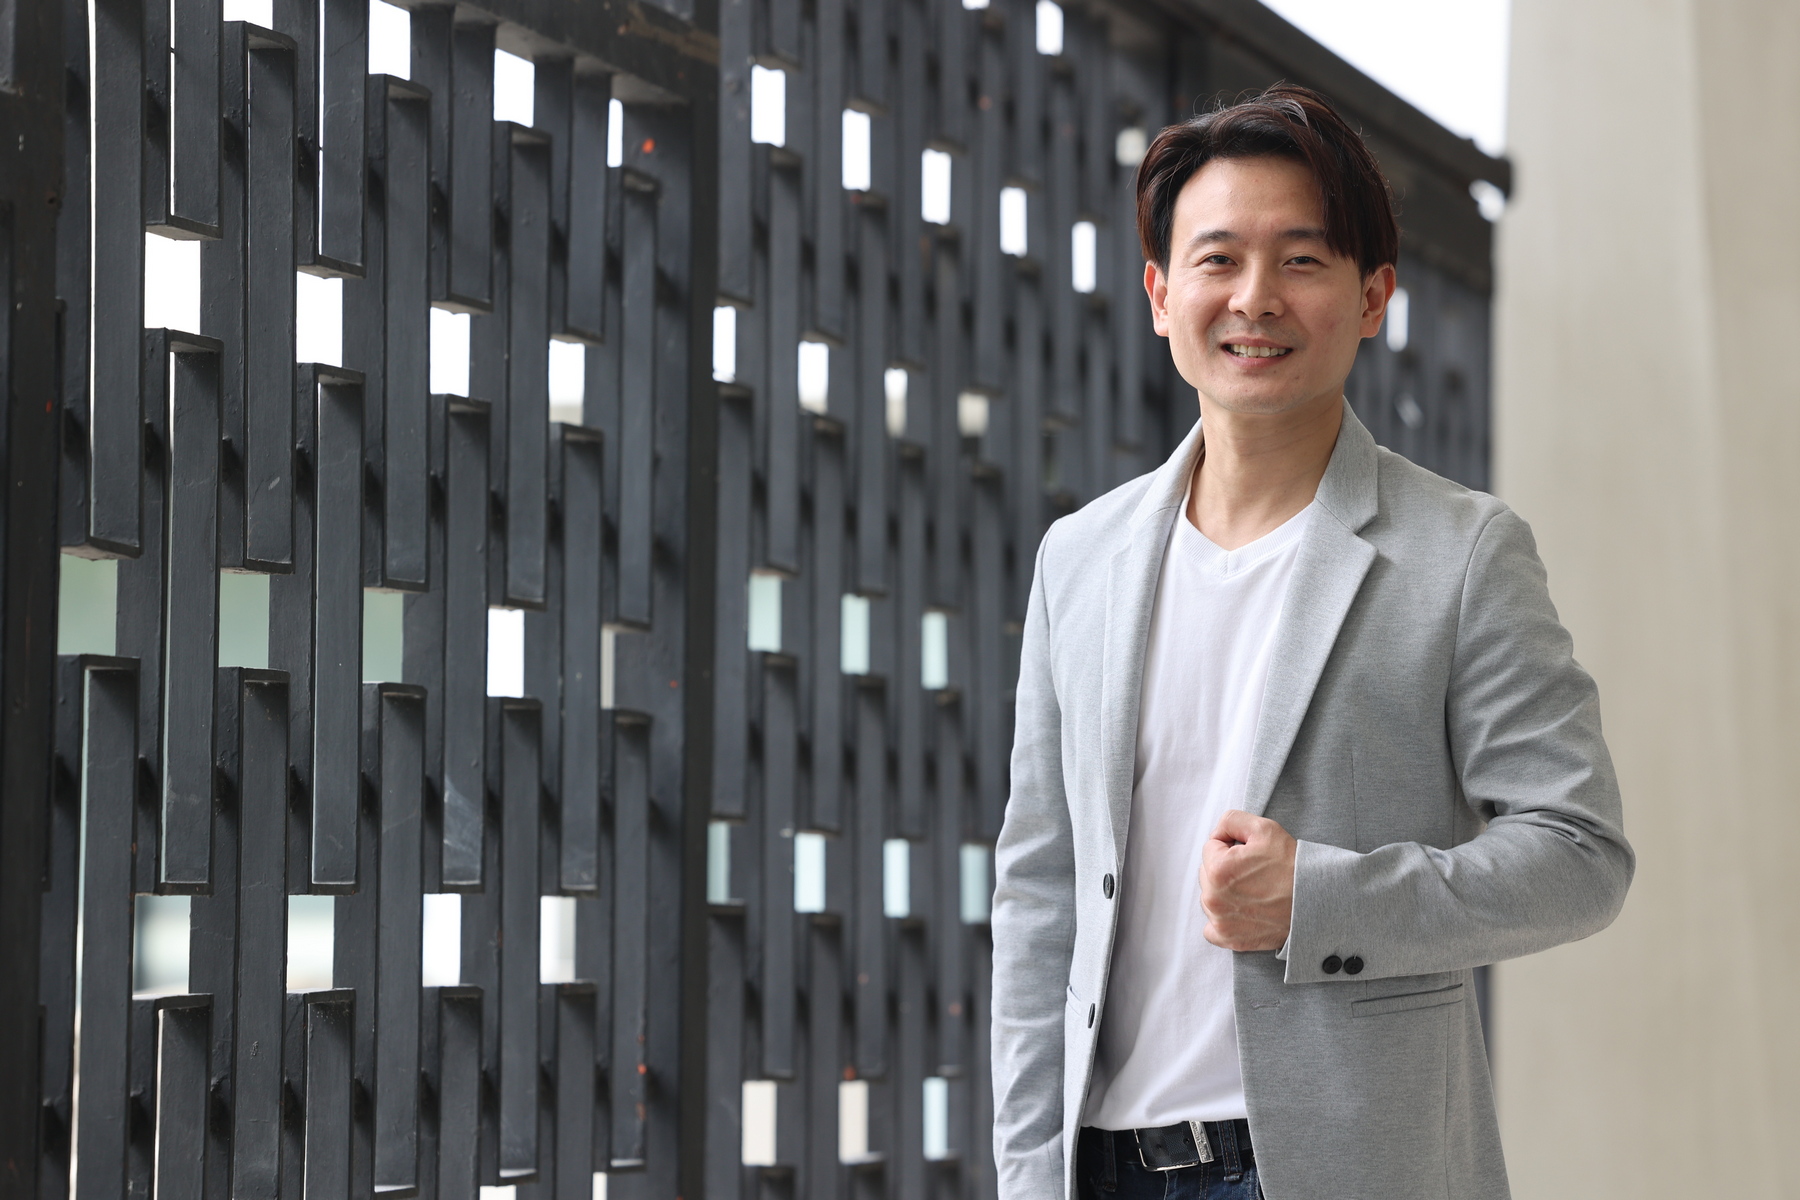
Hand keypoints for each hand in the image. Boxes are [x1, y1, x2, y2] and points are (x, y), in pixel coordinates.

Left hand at [1200, 810, 1296, 950]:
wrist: (1315, 902)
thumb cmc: (1291, 866)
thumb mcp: (1264, 829)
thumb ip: (1231, 820)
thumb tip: (1217, 832)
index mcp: (1217, 869)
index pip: (1211, 846)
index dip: (1232, 846)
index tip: (1251, 855)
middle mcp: (1213, 898)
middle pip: (1208, 872)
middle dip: (1225, 868)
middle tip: (1255, 873)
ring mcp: (1220, 921)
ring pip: (1210, 896)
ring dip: (1224, 892)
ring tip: (1253, 890)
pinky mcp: (1228, 938)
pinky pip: (1212, 927)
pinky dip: (1223, 919)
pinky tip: (1243, 911)